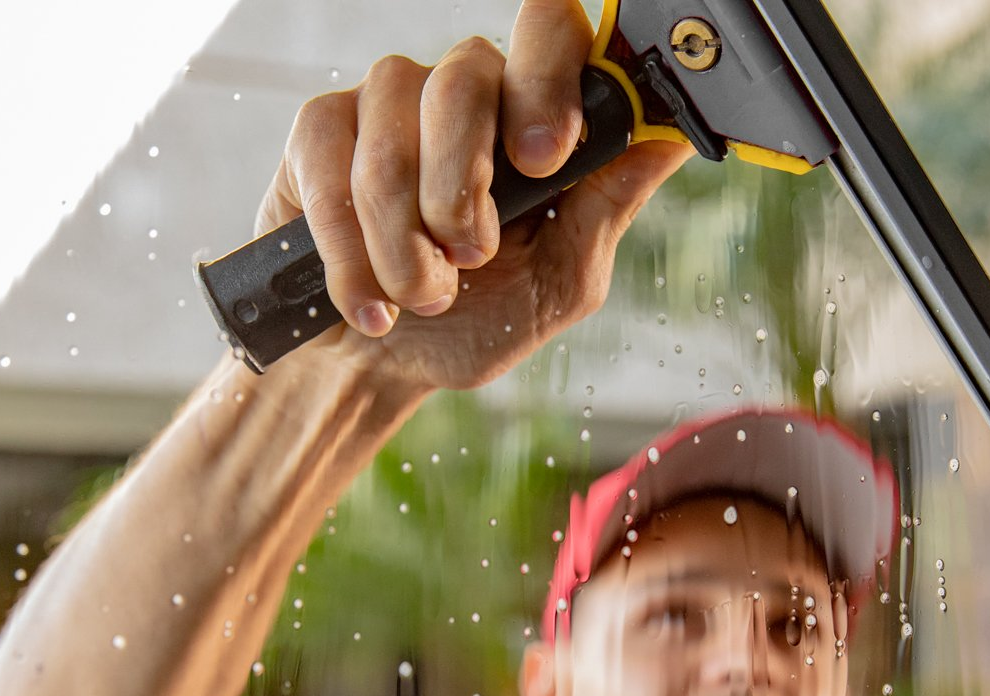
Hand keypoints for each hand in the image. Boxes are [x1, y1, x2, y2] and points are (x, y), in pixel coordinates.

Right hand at [257, 0, 694, 395]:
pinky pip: (329, 159)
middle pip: (464, 76)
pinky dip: (348, 246)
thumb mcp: (559, 281)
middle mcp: (463, 92)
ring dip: (403, 240)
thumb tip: (669, 139)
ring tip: (420, 296)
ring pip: (393, 132)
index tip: (544, 158)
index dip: (547, 81)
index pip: (551, 34)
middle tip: (469, 259)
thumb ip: (605, 208)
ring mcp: (388, 103)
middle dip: (462, 187)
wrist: (384, 368)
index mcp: (533, 115)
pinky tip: (366, 300)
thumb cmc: (477, 321)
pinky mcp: (319, 131)